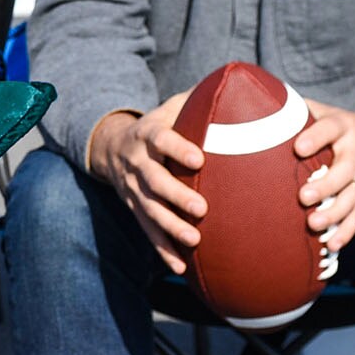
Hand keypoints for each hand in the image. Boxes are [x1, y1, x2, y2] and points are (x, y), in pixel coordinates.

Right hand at [88, 94, 202, 272]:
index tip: (199, 159)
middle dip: (176, 196)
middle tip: (201, 208)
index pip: (161, 139)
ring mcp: (133, 188)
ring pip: (149, 209)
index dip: (178, 149)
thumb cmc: (159, 124)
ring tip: (194, 240)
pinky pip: (147, 231)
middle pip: (154, 180)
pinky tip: (180, 266)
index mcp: (148, 134)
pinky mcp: (134, 208)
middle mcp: (137, 162)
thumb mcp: (172, 106)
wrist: (111, 146)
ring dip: (170, 227)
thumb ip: (201, 100)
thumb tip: (243, 88)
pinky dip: (162, 250)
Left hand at [294, 105, 354, 254]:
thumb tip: (250, 104)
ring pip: (353, 196)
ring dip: (335, 213)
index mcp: (343, 126)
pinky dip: (346, 231)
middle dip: (326, 185)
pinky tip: (331, 245)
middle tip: (303, 196)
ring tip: (314, 224)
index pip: (330, 129)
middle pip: (345, 169)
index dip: (317, 137)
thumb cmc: (336, 125)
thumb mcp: (322, 110)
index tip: (299, 148)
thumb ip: (293, 110)